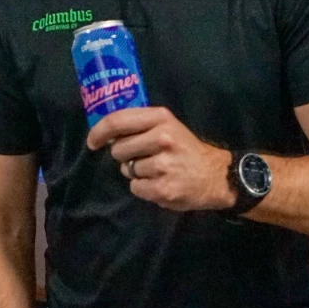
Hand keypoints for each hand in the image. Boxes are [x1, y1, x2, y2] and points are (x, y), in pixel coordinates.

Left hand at [87, 107, 235, 211]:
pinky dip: (143, 188)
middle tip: (143, 156)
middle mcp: (162, 138)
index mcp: (161, 118)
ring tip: (157, 170)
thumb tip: (106, 133)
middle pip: (118, 148)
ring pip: (127, 170)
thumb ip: (140, 125)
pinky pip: (135, 188)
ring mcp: (162, 164)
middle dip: (125, 155)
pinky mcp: (162, 188)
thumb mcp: (168, 126)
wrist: (216, 176)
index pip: (118, 121)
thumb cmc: (186, 149)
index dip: (99, 132)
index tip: (92, 142)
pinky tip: (160, 182)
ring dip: (136, 172)